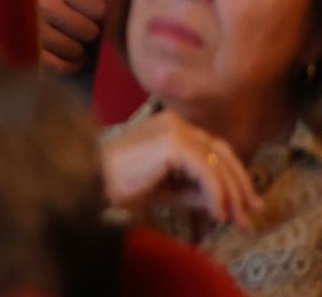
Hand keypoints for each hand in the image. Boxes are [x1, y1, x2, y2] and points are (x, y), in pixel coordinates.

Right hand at [36, 0, 110, 71]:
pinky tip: (61, 57)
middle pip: (90, 33)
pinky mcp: (29, 54)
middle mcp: (44, 6)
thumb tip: (122, 5)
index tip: (85, 15)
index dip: (98, 16)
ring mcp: (34, 32)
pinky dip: (68, 66)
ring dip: (76, 51)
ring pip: (77, 52)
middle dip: (85, 34)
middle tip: (70, 30)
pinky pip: (64, 68)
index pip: (102, 11)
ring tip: (63, 42)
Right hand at [102, 107, 262, 227]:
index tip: (245, 205)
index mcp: (172, 125)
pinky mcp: (173, 144)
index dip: (235, 177)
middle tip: (249, 216)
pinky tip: (215, 214)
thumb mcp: (168, 188)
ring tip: (233, 220)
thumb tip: (226, 206)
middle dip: (239, 187)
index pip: (215, 149)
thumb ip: (196, 191)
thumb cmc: (124, 184)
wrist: (94, 180)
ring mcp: (174, 130)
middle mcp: (175, 122)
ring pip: (218, 164)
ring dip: (231, 196)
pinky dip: (216, 196)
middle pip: (222, 153)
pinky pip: (207, 173)